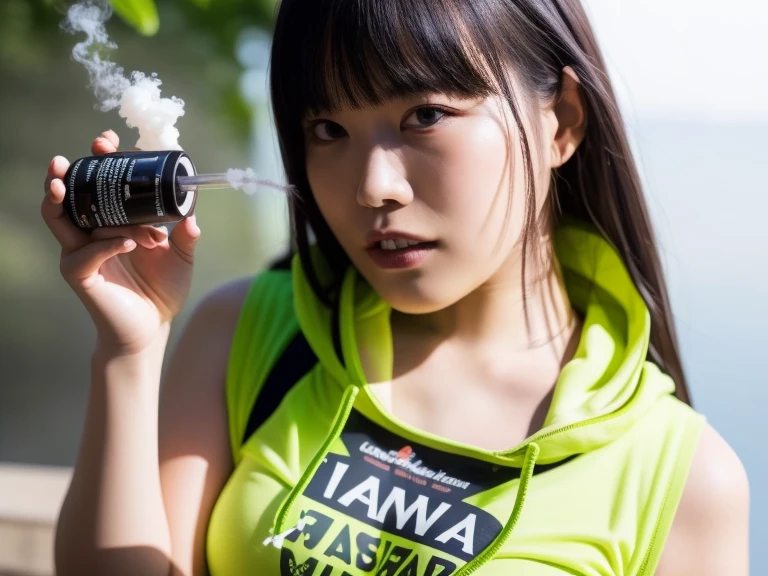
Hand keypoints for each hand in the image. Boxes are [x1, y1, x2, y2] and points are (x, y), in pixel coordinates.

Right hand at [41, 130, 201, 353]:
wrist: (153, 326)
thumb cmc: (162, 289)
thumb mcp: (181, 255)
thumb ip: (187, 234)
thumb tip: (193, 214)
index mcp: (110, 221)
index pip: (98, 185)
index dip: (100, 161)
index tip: (108, 140)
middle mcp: (89, 233)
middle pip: (68, 195)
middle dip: (71, 171)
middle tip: (83, 153)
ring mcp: (80, 253)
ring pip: (64, 219)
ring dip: (69, 200)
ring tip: (63, 183)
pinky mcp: (80, 275)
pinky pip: (87, 254)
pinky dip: (107, 244)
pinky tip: (127, 242)